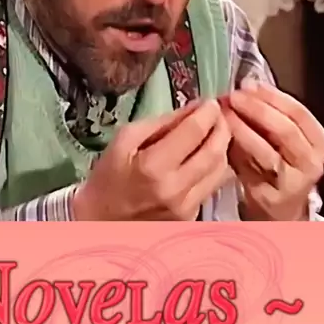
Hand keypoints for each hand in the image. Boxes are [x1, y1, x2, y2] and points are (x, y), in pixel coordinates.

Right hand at [73, 99, 230, 220]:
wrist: (100, 221)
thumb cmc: (109, 175)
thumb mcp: (126, 138)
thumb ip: (162, 122)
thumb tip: (194, 109)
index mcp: (154, 166)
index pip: (194, 132)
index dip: (207, 113)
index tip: (210, 102)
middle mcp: (175, 190)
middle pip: (215, 151)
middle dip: (222, 127)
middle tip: (218, 114)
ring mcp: (186, 208)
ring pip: (221, 170)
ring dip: (223, 146)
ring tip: (216, 131)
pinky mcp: (192, 218)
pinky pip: (213, 185)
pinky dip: (215, 166)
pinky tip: (206, 154)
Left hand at [223, 80, 323, 219]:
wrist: (279, 206)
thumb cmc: (278, 162)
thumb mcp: (280, 137)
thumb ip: (268, 113)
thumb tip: (246, 85)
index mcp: (318, 141)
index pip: (298, 112)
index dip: (272, 96)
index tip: (249, 84)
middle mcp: (311, 162)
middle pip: (285, 130)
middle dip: (257, 110)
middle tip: (233, 97)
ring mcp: (293, 182)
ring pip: (267, 152)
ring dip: (242, 129)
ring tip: (225, 115)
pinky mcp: (271, 197)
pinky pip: (250, 170)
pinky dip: (236, 151)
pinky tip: (222, 139)